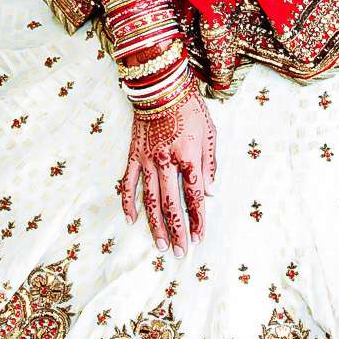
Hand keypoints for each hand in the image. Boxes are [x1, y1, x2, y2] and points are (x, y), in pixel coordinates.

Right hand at [117, 88, 216, 256]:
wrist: (160, 86)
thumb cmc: (189, 107)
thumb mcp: (210, 132)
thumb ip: (209, 164)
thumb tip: (209, 192)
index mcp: (189, 157)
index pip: (195, 196)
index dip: (198, 219)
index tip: (199, 237)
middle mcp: (167, 162)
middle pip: (172, 204)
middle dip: (177, 231)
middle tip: (179, 252)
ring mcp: (147, 161)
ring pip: (150, 200)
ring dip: (155, 225)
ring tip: (160, 244)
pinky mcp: (133, 156)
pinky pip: (128, 184)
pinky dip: (128, 203)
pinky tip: (131, 220)